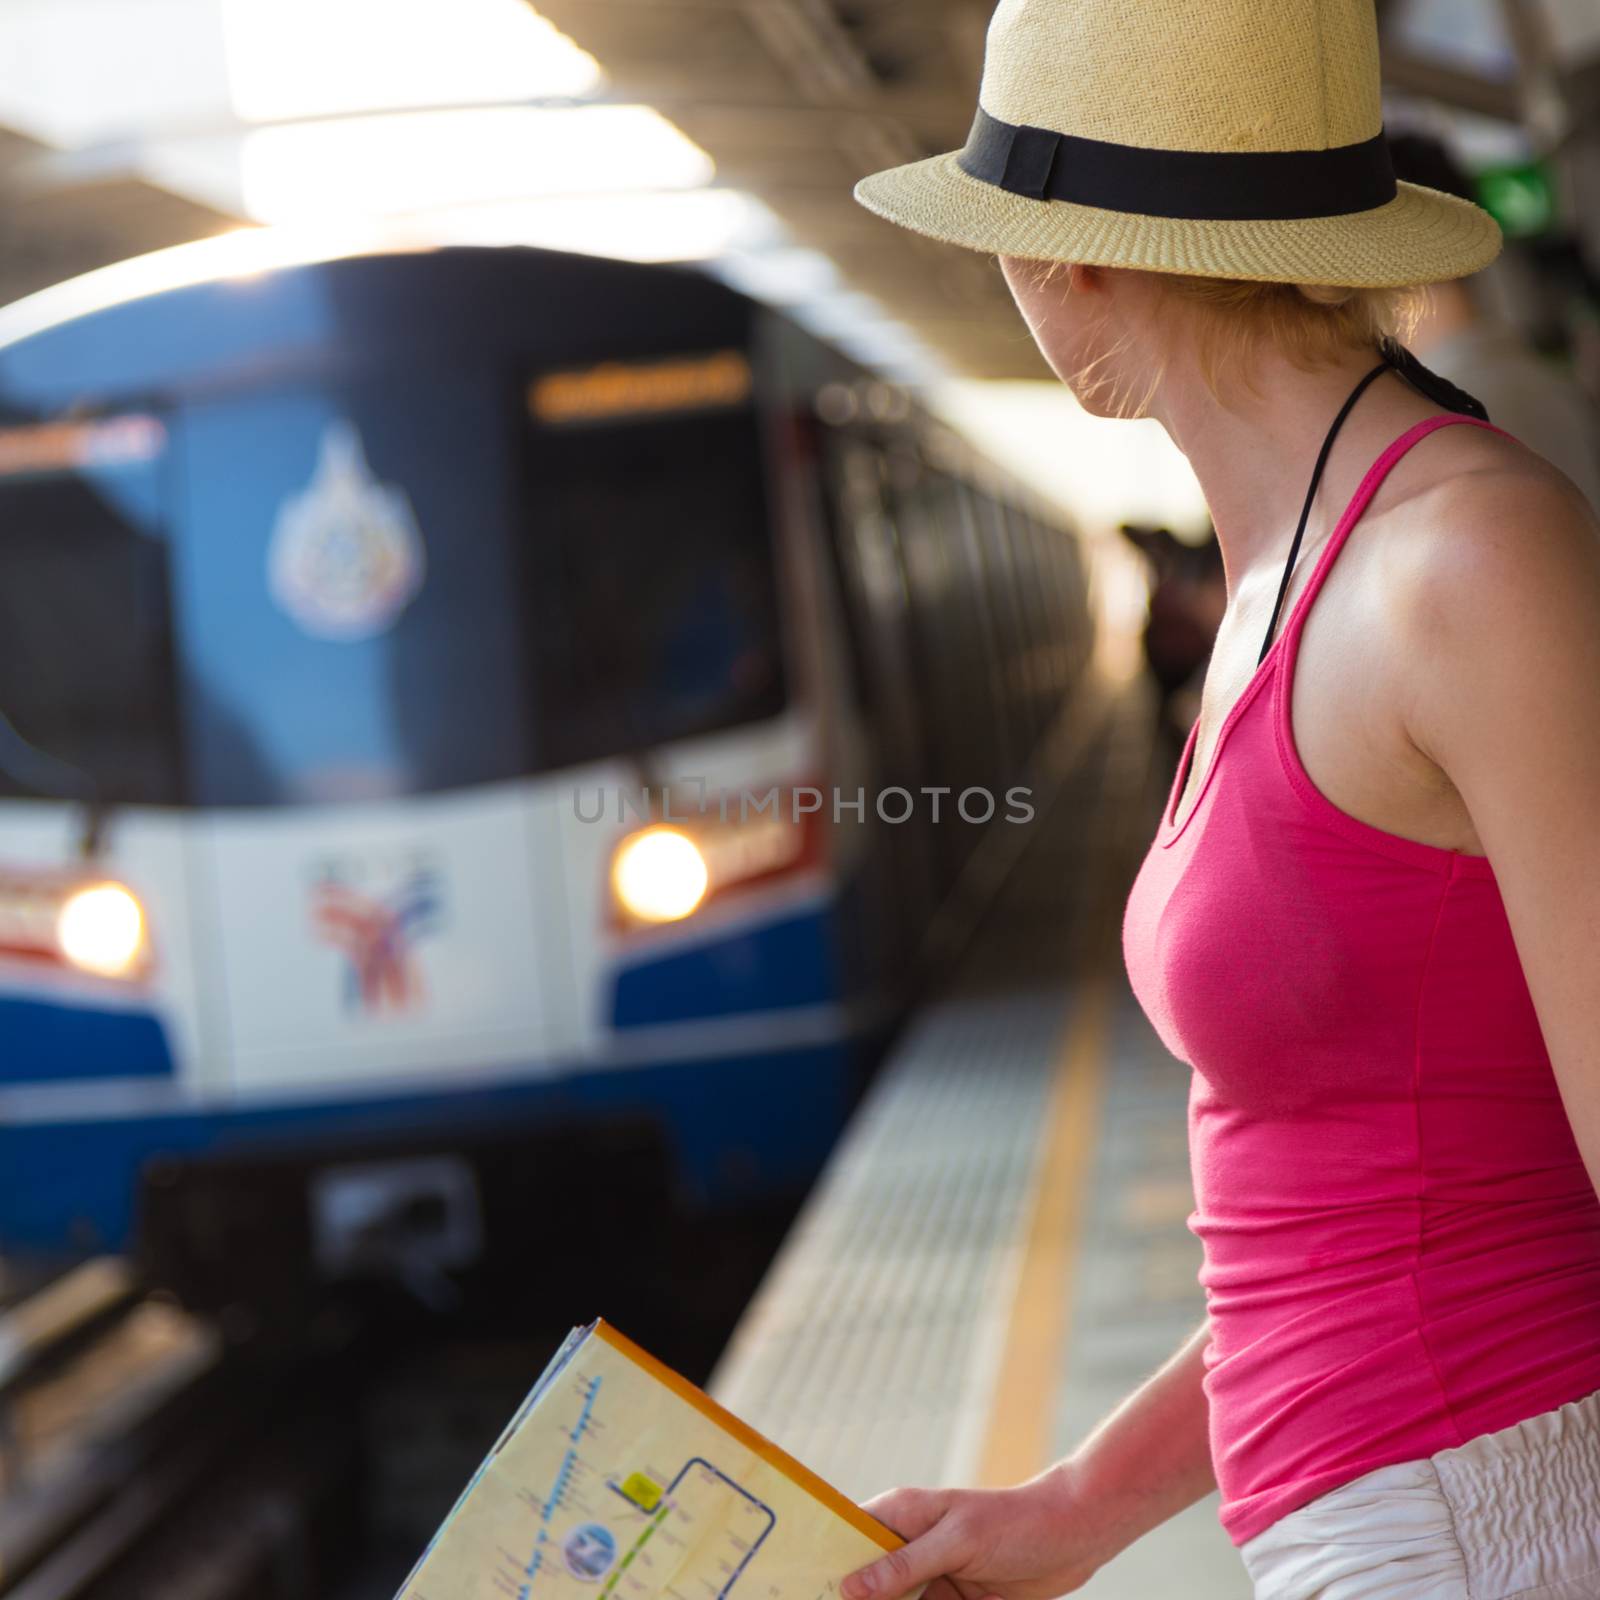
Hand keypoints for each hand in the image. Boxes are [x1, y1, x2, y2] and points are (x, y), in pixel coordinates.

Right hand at [839, 1466, 1112, 1599]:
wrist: (1074, 1538)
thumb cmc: (1014, 1523)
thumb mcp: (957, 1541)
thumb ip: (905, 1565)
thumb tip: (850, 1586)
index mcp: (899, 1514)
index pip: (846, 1538)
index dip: (823, 1564)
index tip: (799, 1589)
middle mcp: (906, 1547)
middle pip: (864, 1585)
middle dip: (851, 1599)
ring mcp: (928, 1578)